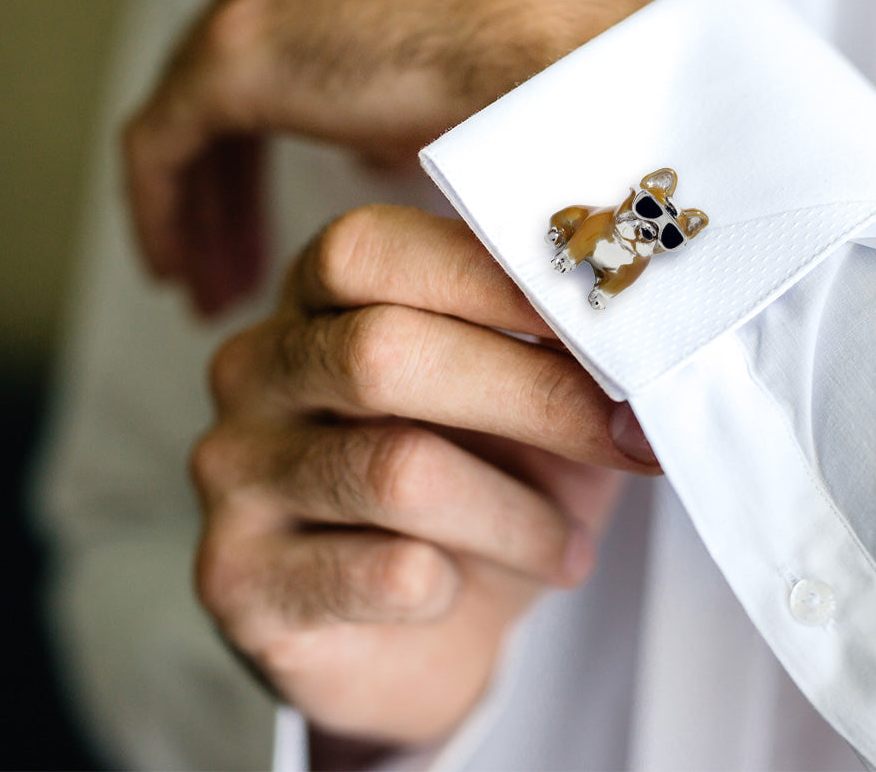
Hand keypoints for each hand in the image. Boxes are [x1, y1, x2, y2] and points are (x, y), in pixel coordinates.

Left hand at [123, 0, 710, 313]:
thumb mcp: (503, 62)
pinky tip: (183, 274)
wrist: (598, 42)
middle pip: (232, 67)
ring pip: (195, 107)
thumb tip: (390, 146)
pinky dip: (166, 207)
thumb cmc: (585, 56)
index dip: (284, 124)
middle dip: (234, 174)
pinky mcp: (240, 47)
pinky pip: (164, 140)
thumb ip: (432, 87)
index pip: (297, 29)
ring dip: (206, 201)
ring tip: (217, 286)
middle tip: (237, 259)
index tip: (288, 198)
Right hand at [191, 205, 658, 752]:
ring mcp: (236, 473)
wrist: (411, 624)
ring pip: (397, 471)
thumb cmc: (476, 477)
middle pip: (382, 353)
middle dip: (532, 395)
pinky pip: (381, 574)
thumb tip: (639, 328)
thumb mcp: (519, 399)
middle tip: (628, 437)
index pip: (371, 251)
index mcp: (317, 297)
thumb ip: (552, 351)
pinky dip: (459, 583)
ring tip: (566, 545)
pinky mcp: (240, 581)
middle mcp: (257, 370)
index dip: (489, 276)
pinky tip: (470, 587)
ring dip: (517, 514)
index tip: (603, 318)